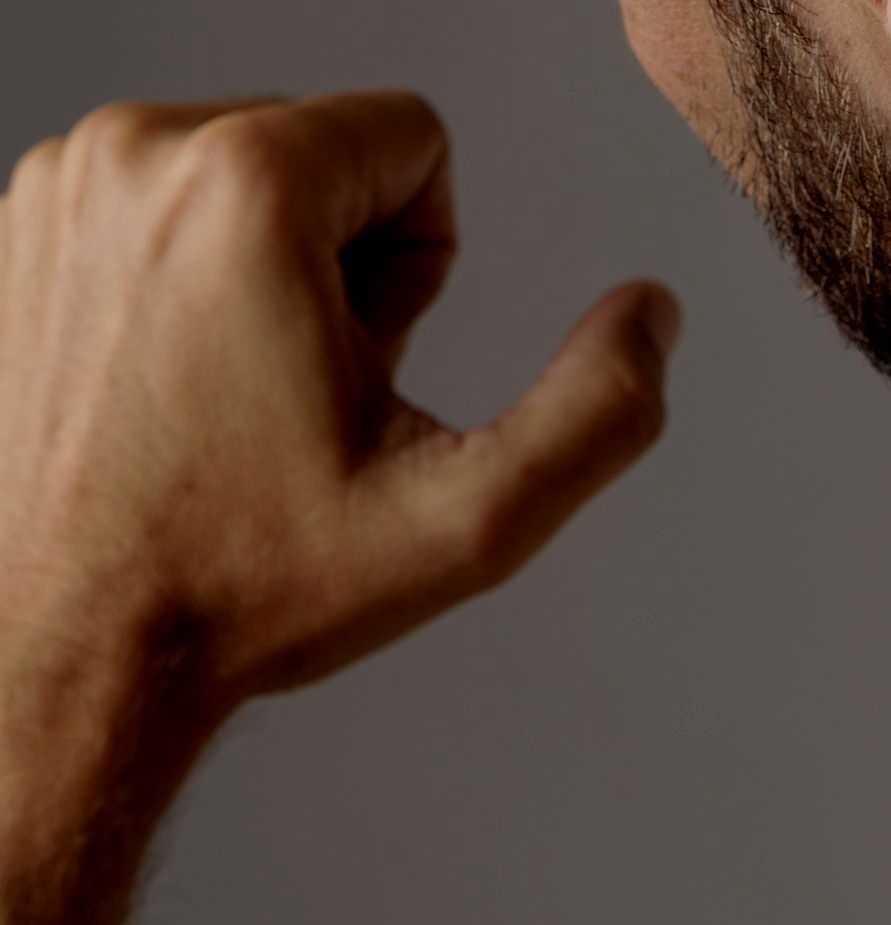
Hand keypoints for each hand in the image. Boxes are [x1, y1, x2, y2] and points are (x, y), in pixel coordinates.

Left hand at [0, 91, 681, 713]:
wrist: (73, 649)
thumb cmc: (245, 589)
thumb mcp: (463, 524)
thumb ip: (596, 415)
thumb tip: (655, 317)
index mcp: (249, 186)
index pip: (415, 137)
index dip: (426, 272)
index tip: (365, 375)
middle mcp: (138, 151)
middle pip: (322, 149)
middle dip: (340, 269)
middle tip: (296, 407)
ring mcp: (59, 186)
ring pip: (234, 178)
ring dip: (260, 279)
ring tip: (231, 407)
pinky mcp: (17, 227)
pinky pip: (152, 209)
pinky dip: (179, 287)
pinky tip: (171, 398)